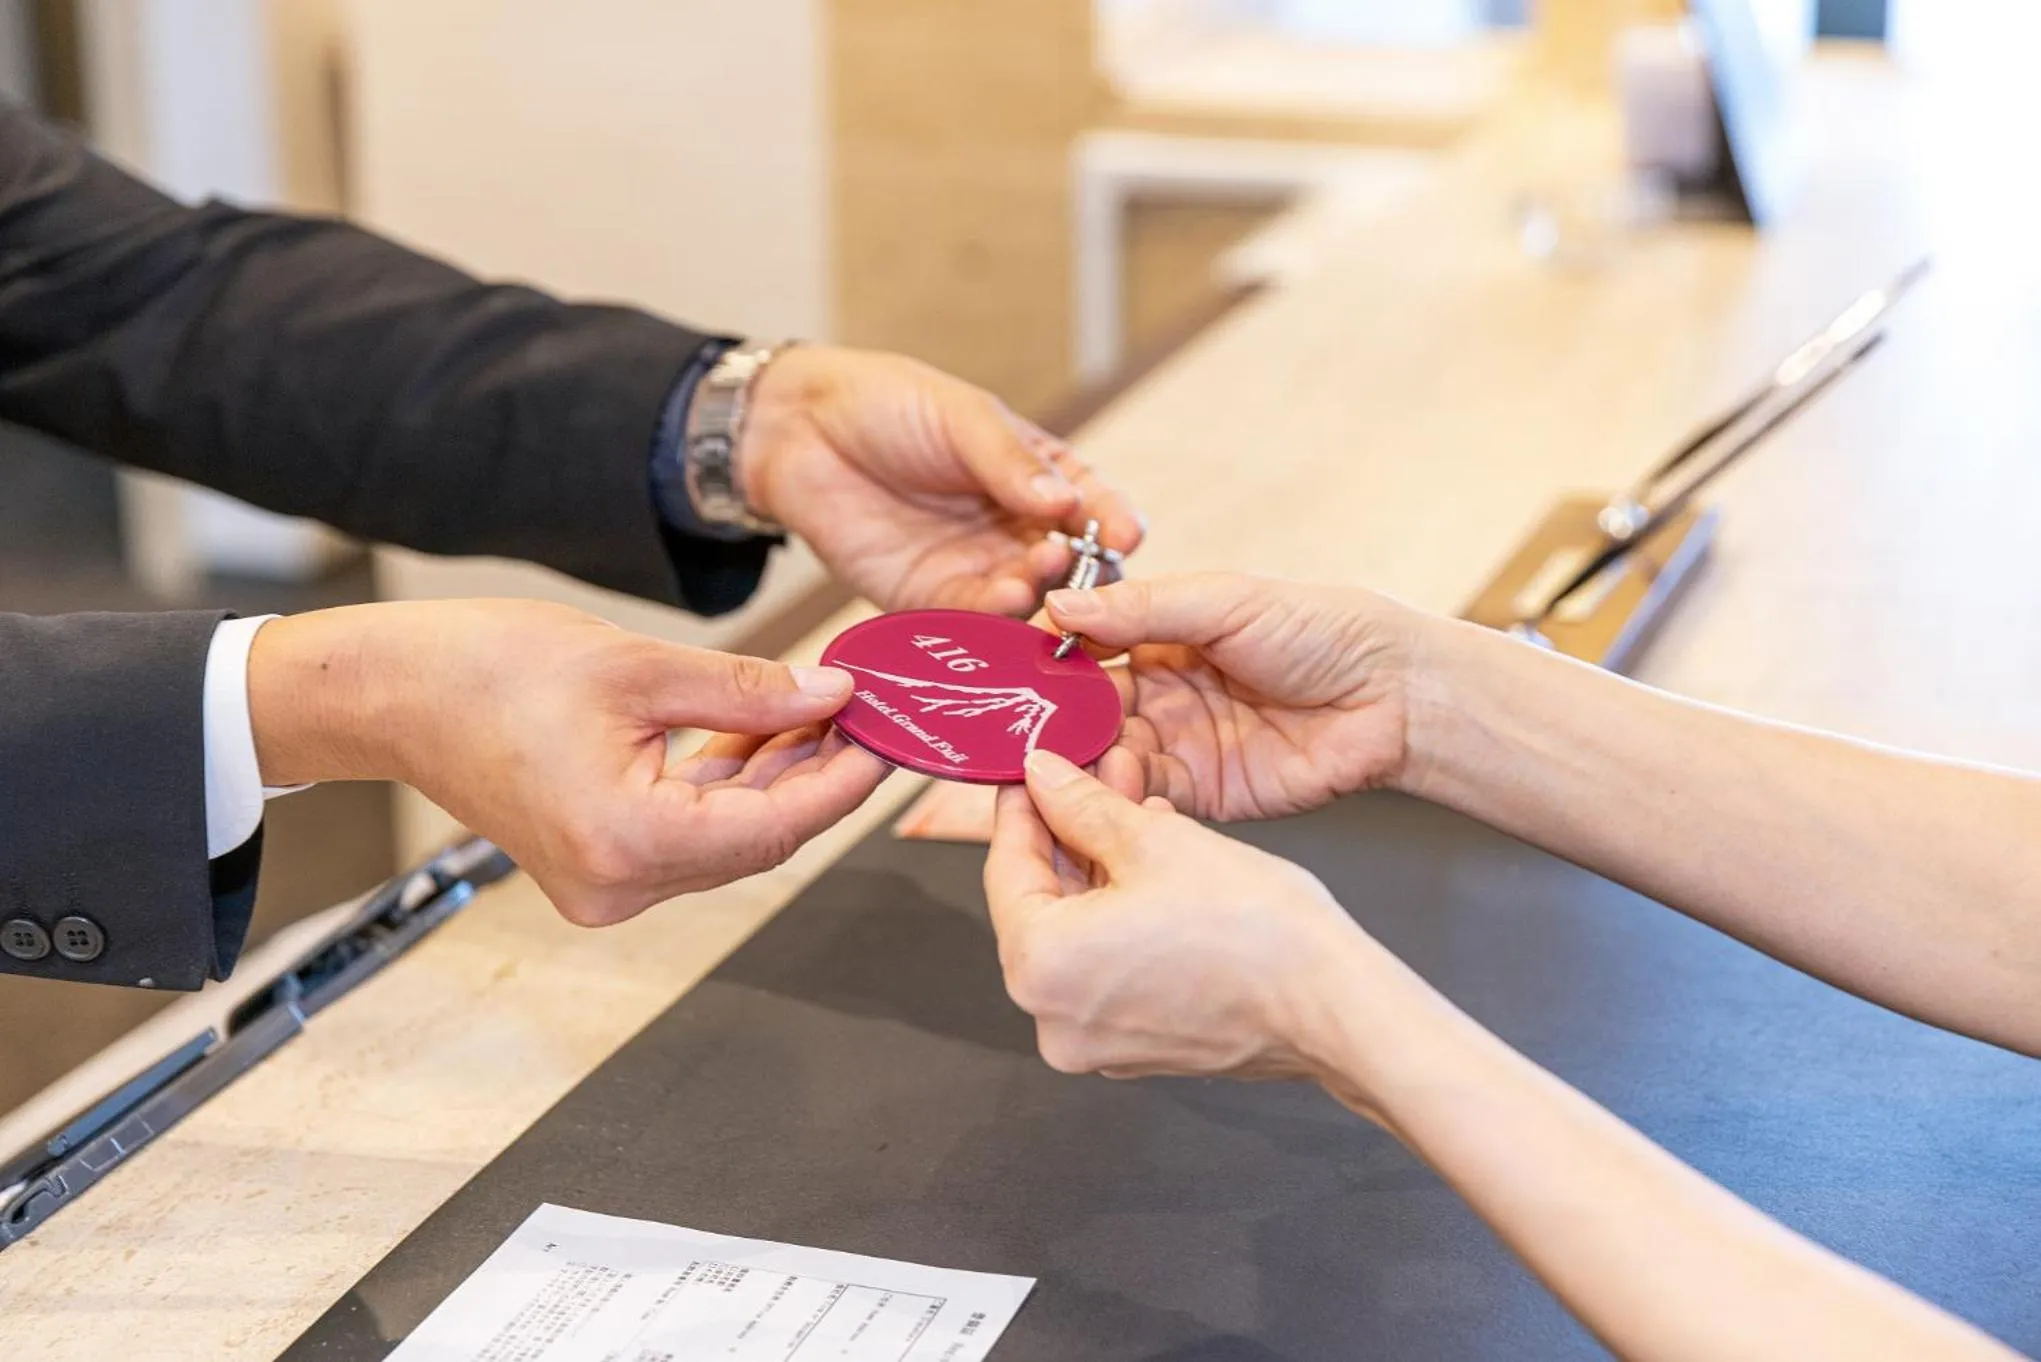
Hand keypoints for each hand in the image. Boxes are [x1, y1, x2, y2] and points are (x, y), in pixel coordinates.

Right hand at [247, 600, 889, 926]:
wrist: (390, 693)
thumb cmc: (485, 670)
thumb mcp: (636, 666)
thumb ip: (746, 691)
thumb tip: (831, 698)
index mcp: (628, 843)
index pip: (777, 826)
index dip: (845, 779)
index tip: (891, 734)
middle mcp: (619, 885)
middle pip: (759, 837)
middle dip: (820, 773)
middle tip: (869, 711)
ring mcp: (606, 884)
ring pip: (729, 835)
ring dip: (778, 776)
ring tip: (824, 707)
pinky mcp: (598, 863)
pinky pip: (690, 831)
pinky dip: (730, 786)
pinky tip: (766, 731)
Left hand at [738, 345, 1143, 614]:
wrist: (798, 430)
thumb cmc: (887, 405)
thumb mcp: (960, 418)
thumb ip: (1010, 463)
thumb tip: (1066, 504)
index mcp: (1037, 477)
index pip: (1092, 506)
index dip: (1113, 522)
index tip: (1126, 535)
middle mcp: (1015, 530)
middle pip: (1068, 565)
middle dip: (1078, 571)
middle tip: (1070, 564)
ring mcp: (976, 568)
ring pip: (1026, 599)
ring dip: (1036, 597)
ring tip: (1031, 583)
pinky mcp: (929, 601)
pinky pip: (971, 621)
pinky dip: (992, 621)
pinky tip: (1002, 607)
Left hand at [985, 749, 1376, 1085]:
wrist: (1334, 1006)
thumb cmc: (1253, 930)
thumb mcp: (1154, 840)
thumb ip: (1082, 806)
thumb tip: (1043, 778)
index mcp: (1040, 968)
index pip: (1005, 871)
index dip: (1021, 810)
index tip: (1032, 774)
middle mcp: (1053, 1019)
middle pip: (1040, 906)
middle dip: (1069, 836)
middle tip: (1094, 779)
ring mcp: (1095, 1042)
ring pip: (1078, 935)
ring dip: (1101, 871)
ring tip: (1136, 810)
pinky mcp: (1136, 1047)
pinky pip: (1108, 968)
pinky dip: (1122, 918)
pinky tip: (1157, 868)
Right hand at [1045, 574, 1424, 820]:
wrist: (1393, 696)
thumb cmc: (1320, 630)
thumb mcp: (1223, 603)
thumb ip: (1142, 609)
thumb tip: (1062, 605)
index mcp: (1163, 637)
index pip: (1087, 647)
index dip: (1050, 658)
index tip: (1014, 670)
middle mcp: (1164, 693)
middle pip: (1089, 710)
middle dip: (1057, 720)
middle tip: (1021, 730)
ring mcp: (1182, 745)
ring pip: (1110, 757)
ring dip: (1085, 762)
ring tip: (1064, 764)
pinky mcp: (1205, 794)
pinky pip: (1148, 799)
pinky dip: (1123, 798)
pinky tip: (1106, 792)